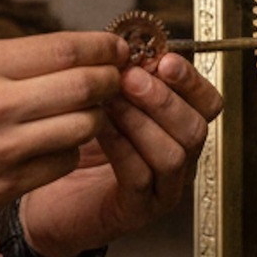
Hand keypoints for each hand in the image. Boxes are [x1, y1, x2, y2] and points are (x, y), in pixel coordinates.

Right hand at [0, 31, 126, 229]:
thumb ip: (14, 60)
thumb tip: (78, 51)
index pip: (67, 48)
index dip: (104, 47)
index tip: (117, 48)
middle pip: (85, 86)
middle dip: (111, 81)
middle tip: (116, 79)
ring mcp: (2, 148)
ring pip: (84, 126)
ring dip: (96, 117)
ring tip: (87, 112)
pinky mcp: (6, 184)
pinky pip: (64, 161)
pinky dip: (71, 150)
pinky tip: (56, 143)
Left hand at [20, 50, 222, 256]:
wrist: (49, 196)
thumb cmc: (79, 145)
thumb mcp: (103, 102)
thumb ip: (122, 78)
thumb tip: (127, 45)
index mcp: (178, 128)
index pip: (208, 103)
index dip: (191, 80)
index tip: (165, 60)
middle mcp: (179, 160)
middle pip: (195, 128)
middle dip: (164, 99)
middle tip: (131, 78)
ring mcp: (162, 189)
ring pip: (173, 154)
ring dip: (142, 122)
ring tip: (112, 101)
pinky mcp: (136, 211)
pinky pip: (140, 177)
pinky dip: (123, 148)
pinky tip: (100, 128)